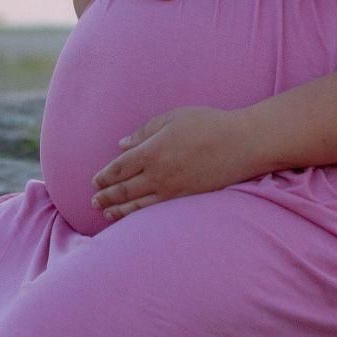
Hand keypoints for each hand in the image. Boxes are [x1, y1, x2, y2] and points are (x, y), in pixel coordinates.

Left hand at [90, 106, 260, 220]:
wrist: (243, 143)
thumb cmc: (208, 124)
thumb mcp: (173, 118)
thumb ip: (145, 131)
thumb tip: (122, 145)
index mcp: (153, 150)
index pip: (119, 168)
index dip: (104, 176)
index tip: (94, 181)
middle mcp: (159, 173)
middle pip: (124, 189)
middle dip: (106, 196)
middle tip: (93, 201)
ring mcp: (173, 189)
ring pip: (138, 205)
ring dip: (118, 210)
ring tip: (106, 213)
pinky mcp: (186, 199)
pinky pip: (157, 211)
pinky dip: (140, 216)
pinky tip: (133, 218)